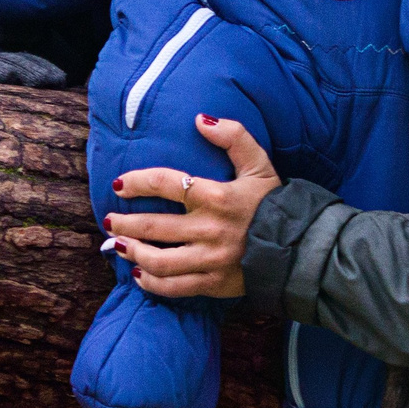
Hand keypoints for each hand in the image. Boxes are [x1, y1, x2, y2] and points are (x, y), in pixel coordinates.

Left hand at [103, 116, 280, 299]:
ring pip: (159, 260)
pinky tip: (139, 274)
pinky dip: (151, 282)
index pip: (166, 183)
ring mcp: (210, 259)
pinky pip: (174, 287)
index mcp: (216, 195)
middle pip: (153, 226)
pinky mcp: (213, 283)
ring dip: (132, 253)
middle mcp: (209, 228)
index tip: (119, 184)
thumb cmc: (274, 202)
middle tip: (109, 220)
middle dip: (124, 223)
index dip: (137, 182)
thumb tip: (200, 120)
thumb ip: (233, 136)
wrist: (299, 247)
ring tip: (117, 247)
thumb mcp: (259, 163)